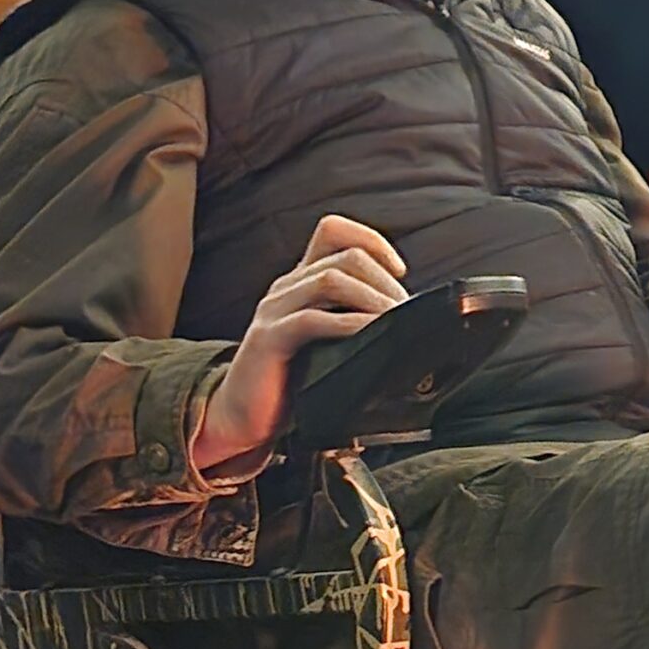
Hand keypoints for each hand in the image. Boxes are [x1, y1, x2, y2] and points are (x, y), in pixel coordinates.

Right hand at [192, 214, 407, 477]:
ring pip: (330, 279)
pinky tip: (369, 335)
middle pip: (344, 255)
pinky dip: (348, 324)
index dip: (371, 241)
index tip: (399, 272)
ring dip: (372, 299)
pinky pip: (312, 319)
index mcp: (300, 281)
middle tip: (406, 312)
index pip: (333, 231)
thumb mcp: (326, 341)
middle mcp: (287, 287)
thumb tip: (404, 318)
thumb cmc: (291, 383)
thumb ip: (350, 319)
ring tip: (395, 322)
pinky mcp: (269, 339)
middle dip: (384, 280)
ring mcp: (275, 310)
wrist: (242, 417)